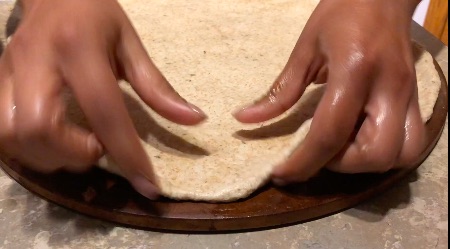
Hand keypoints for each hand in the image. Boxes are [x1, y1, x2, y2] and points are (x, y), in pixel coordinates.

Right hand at [0, 0, 205, 197]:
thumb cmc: (95, 15)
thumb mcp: (130, 43)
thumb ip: (158, 86)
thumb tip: (195, 119)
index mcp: (79, 49)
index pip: (104, 110)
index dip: (127, 154)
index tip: (149, 187)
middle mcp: (37, 62)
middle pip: (40, 128)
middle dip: (74, 155)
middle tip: (98, 148)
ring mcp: (9, 72)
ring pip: (11, 136)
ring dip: (51, 157)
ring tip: (78, 146)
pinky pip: (0, 133)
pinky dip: (30, 151)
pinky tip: (54, 143)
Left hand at [234, 0, 424, 183]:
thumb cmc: (342, 13)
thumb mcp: (305, 48)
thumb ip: (280, 90)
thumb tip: (244, 118)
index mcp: (354, 72)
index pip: (330, 133)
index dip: (302, 162)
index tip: (280, 174)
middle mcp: (388, 89)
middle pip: (374, 154)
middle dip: (340, 165)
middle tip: (317, 151)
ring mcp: (409, 96)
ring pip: (400, 155)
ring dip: (363, 162)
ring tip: (340, 145)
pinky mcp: (416, 99)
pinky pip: (411, 143)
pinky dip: (383, 152)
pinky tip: (360, 137)